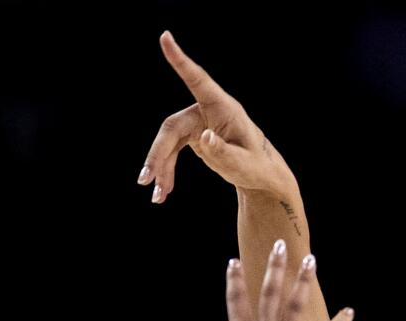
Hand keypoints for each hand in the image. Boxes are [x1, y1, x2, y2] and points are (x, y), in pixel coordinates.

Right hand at [138, 31, 293, 202]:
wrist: (260, 176)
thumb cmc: (257, 167)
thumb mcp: (243, 164)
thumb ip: (223, 152)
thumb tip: (203, 138)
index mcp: (223, 108)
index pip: (197, 80)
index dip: (180, 60)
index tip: (165, 37)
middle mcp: (207, 111)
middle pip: (171, 127)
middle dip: (157, 154)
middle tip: (145, 181)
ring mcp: (198, 123)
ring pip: (168, 141)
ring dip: (160, 168)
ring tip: (157, 197)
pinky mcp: (193, 136)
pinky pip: (172, 151)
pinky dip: (166, 170)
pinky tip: (163, 191)